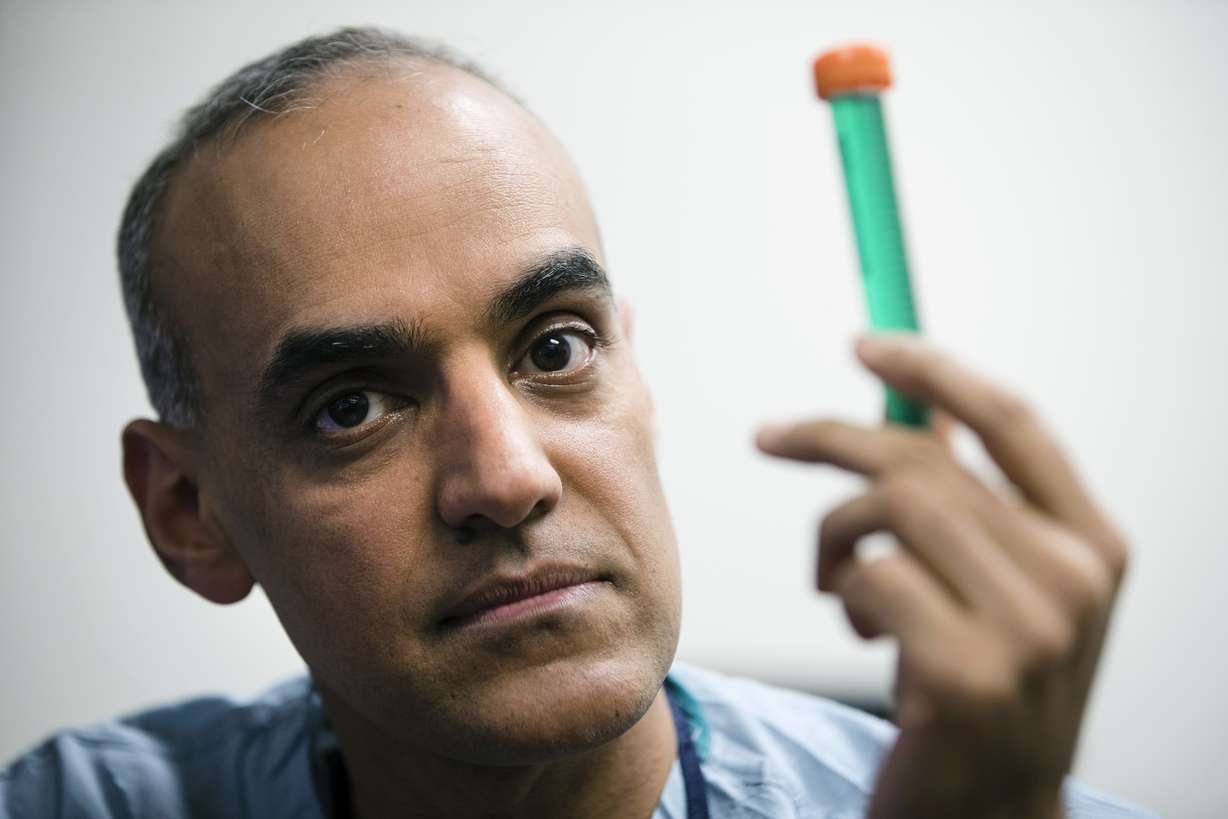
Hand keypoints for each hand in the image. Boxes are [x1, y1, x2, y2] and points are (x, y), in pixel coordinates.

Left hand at [755, 334, 1128, 818]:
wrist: (988, 808)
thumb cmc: (980, 683)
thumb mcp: (994, 581)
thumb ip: (967, 494)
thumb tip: (919, 403)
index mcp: (1094, 541)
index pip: (1012, 419)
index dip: (933, 369)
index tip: (866, 342)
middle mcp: (1075, 578)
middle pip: (925, 460)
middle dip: (828, 439)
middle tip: (771, 436)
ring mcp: (1028, 628)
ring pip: (887, 508)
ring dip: (834, 536)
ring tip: (836, 581)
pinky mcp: (966, 672)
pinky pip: (867, 576)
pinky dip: (843, 592)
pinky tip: (865, 634)